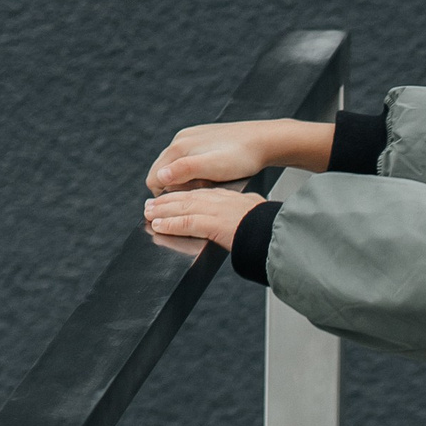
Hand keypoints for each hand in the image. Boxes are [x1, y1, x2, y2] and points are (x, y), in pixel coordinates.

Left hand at [142, 187, 262, 254]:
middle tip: (150, 205)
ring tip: (148, 214)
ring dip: (162, 211)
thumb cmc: (270, 224)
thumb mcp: (257, 210)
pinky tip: (159, 226)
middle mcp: (218, 201)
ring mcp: (214, 211)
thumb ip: (247, 210)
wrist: (276, 231)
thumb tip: (248, 213)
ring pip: (181, 208)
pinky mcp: (212, 224)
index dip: (182, 196)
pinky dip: (170, 224)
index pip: (199, 194)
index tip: (170, 198)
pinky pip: (185, 223)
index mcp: (228, 197)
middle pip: (186, 198)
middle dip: (166, 201)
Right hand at [145, 117, 332, 193]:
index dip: (165, 195)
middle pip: (163, 171)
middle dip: (175, 187)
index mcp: (179, 147)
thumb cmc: (241, 157)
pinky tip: (213, 173)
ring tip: (208, 183)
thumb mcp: (212, 168)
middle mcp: (181, 139)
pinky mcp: (202, 137)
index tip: (183, 202)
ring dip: (186, 179)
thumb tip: (160, 177)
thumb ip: (184, 171)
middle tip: (198, 194)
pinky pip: (189, 158)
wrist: (264, 140)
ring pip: (176, 166)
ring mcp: (191, 137)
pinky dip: (195, 170)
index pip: (154, 178)